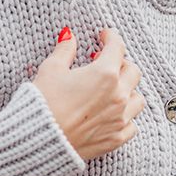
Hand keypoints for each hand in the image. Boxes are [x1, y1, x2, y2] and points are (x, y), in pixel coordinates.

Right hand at [32, 28, 143, 160]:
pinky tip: (114, 114)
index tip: (105, 36)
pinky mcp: (117, 137)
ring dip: (128, 90)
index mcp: (105, 74)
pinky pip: (132, 125)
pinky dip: (126, 117)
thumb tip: (69, 36)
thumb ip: (64, 51)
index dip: (111, 38)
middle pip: (133, 72)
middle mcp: (119, 95)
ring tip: (112, 89)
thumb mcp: (51, 70)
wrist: (38, 139)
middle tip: (106, 62)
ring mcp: (121, 117)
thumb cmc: (42, 102)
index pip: (117, 48)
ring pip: (138, 99)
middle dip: (121, 63)